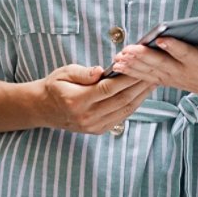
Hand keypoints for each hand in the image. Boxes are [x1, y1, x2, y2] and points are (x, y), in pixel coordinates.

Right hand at [32, 62, 156, 134]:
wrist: (43, 109)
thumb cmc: (54, 86)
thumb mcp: (64, 73)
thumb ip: (83, 73)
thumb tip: (100, 71)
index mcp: (77, 100)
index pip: (108, 88)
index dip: (127, 78)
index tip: (140, 66)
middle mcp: (87, 117)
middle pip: (121, 100)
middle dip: (139, 86)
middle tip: (154, 72)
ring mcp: (93, 126)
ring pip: (124, 110)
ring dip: (141, 96)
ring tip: (153, 82)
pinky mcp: (98, 130)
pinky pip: (121, 117)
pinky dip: (133, 105)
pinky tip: (141, 94)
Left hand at [108, 25, 197, 107]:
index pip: (186, 54)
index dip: (174, 47)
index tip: (162, 39)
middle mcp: (185, 71)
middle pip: (162, 64)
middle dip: (144, 57)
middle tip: (128, 50)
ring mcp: (174, 77)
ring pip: (151, 71)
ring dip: (133, 65)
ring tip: (118, 58)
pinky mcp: (167, 80)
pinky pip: (147, 78)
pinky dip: (132, 73)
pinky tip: (118, 67)